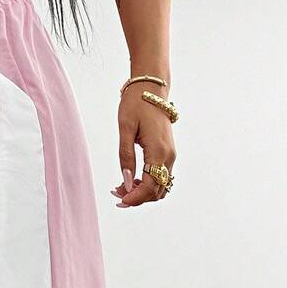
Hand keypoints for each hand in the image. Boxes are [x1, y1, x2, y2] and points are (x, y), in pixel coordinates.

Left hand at [111, 84, 176, 206]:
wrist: (151, 87)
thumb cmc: (135, 103)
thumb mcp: (125, 129)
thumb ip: (126, 157)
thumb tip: (126, 181)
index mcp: (158, 151)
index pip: (150, 187)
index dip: (135, 198)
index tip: (119, 200)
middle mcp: (168, 156)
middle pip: (156, 191)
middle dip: (136, 197)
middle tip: (116, 192)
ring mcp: (170, 155)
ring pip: (159, 186)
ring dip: (142, 192)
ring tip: (122, 186)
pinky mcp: (167, 152)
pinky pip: (160, 176)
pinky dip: (147, 183)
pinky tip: (131, 179)